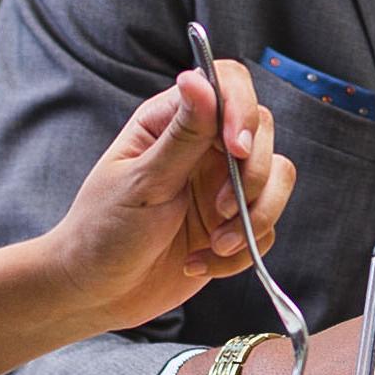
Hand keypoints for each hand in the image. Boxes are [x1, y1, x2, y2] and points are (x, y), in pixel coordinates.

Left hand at [44, 61, 295, 334]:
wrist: (97, 294)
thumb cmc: (103, 231)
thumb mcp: (142, 182)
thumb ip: (182, 136)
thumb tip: (199, 80)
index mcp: (171, 122)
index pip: (227, 85)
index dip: (242, 109)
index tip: (236, 148)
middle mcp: (203, 148)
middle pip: (261, 133)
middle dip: (252, 176)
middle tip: (221, 209)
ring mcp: (221, 186)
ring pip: (276, 180)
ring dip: (254, 217)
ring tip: (216, 245)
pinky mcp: (234, 224)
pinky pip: (266, 228)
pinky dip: (242, 252)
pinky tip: (200, 263)